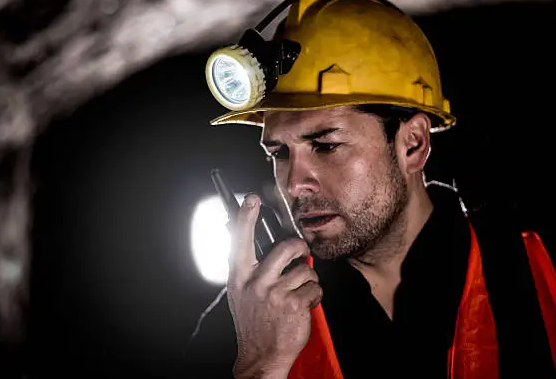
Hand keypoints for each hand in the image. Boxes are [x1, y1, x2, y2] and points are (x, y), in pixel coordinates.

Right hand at [226, 194, 321, 378]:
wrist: (260, 356)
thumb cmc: (252, 322)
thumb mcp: (240, 293)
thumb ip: (247, 269)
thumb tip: (252, 243)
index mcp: (239, 277)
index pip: (241, 241)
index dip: (246, 217)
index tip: (251, 199)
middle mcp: (256, 283)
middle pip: (286, 248)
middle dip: (301, 248)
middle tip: (302, 253)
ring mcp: (275, 294)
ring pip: (305, 270)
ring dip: (307, 281)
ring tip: (297, 294)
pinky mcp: (294, 305)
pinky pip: (315, 288)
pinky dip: (315, 296)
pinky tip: (303, 306)